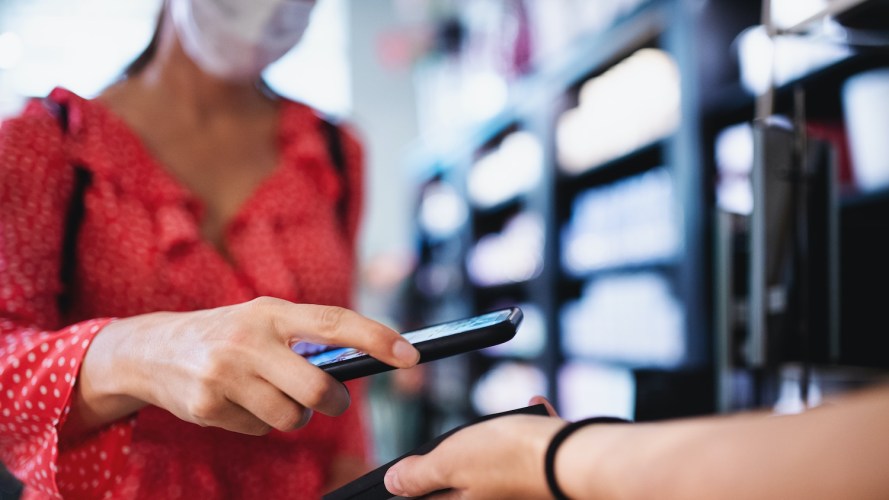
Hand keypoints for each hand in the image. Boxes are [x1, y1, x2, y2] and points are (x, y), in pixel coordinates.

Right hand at [72, 297, 419, 435]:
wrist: (151, 349)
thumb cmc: (224, 333)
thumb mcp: (261, 319)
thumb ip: (304, 336)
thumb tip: (361, 359)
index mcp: (271, 311)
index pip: (334, 322)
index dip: (376, 337)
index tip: (410, 355)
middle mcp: (249, 339)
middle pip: (317, 389)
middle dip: (333, 403)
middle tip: (330, 401)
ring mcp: (225, 374)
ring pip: (291, 417)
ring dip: (293, 416)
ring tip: (271, 396)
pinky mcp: (208, 406)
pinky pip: (259, 429)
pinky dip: (259, 422)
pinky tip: (238, 402)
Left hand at [384, 397, 563, 498]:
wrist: (571, 456)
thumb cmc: (510, 458)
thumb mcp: (449, 460)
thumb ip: (418, 475)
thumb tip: (394, 484)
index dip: (413, 482)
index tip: (411, 464)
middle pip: (460, 482)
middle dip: (458, 454)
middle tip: (461, 437)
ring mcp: (518, 490)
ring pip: (496, 461)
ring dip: (494, 436)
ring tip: (499, 421)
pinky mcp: (542, 473)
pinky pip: (529, 448)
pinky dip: (529, 427)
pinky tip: (533, 407)